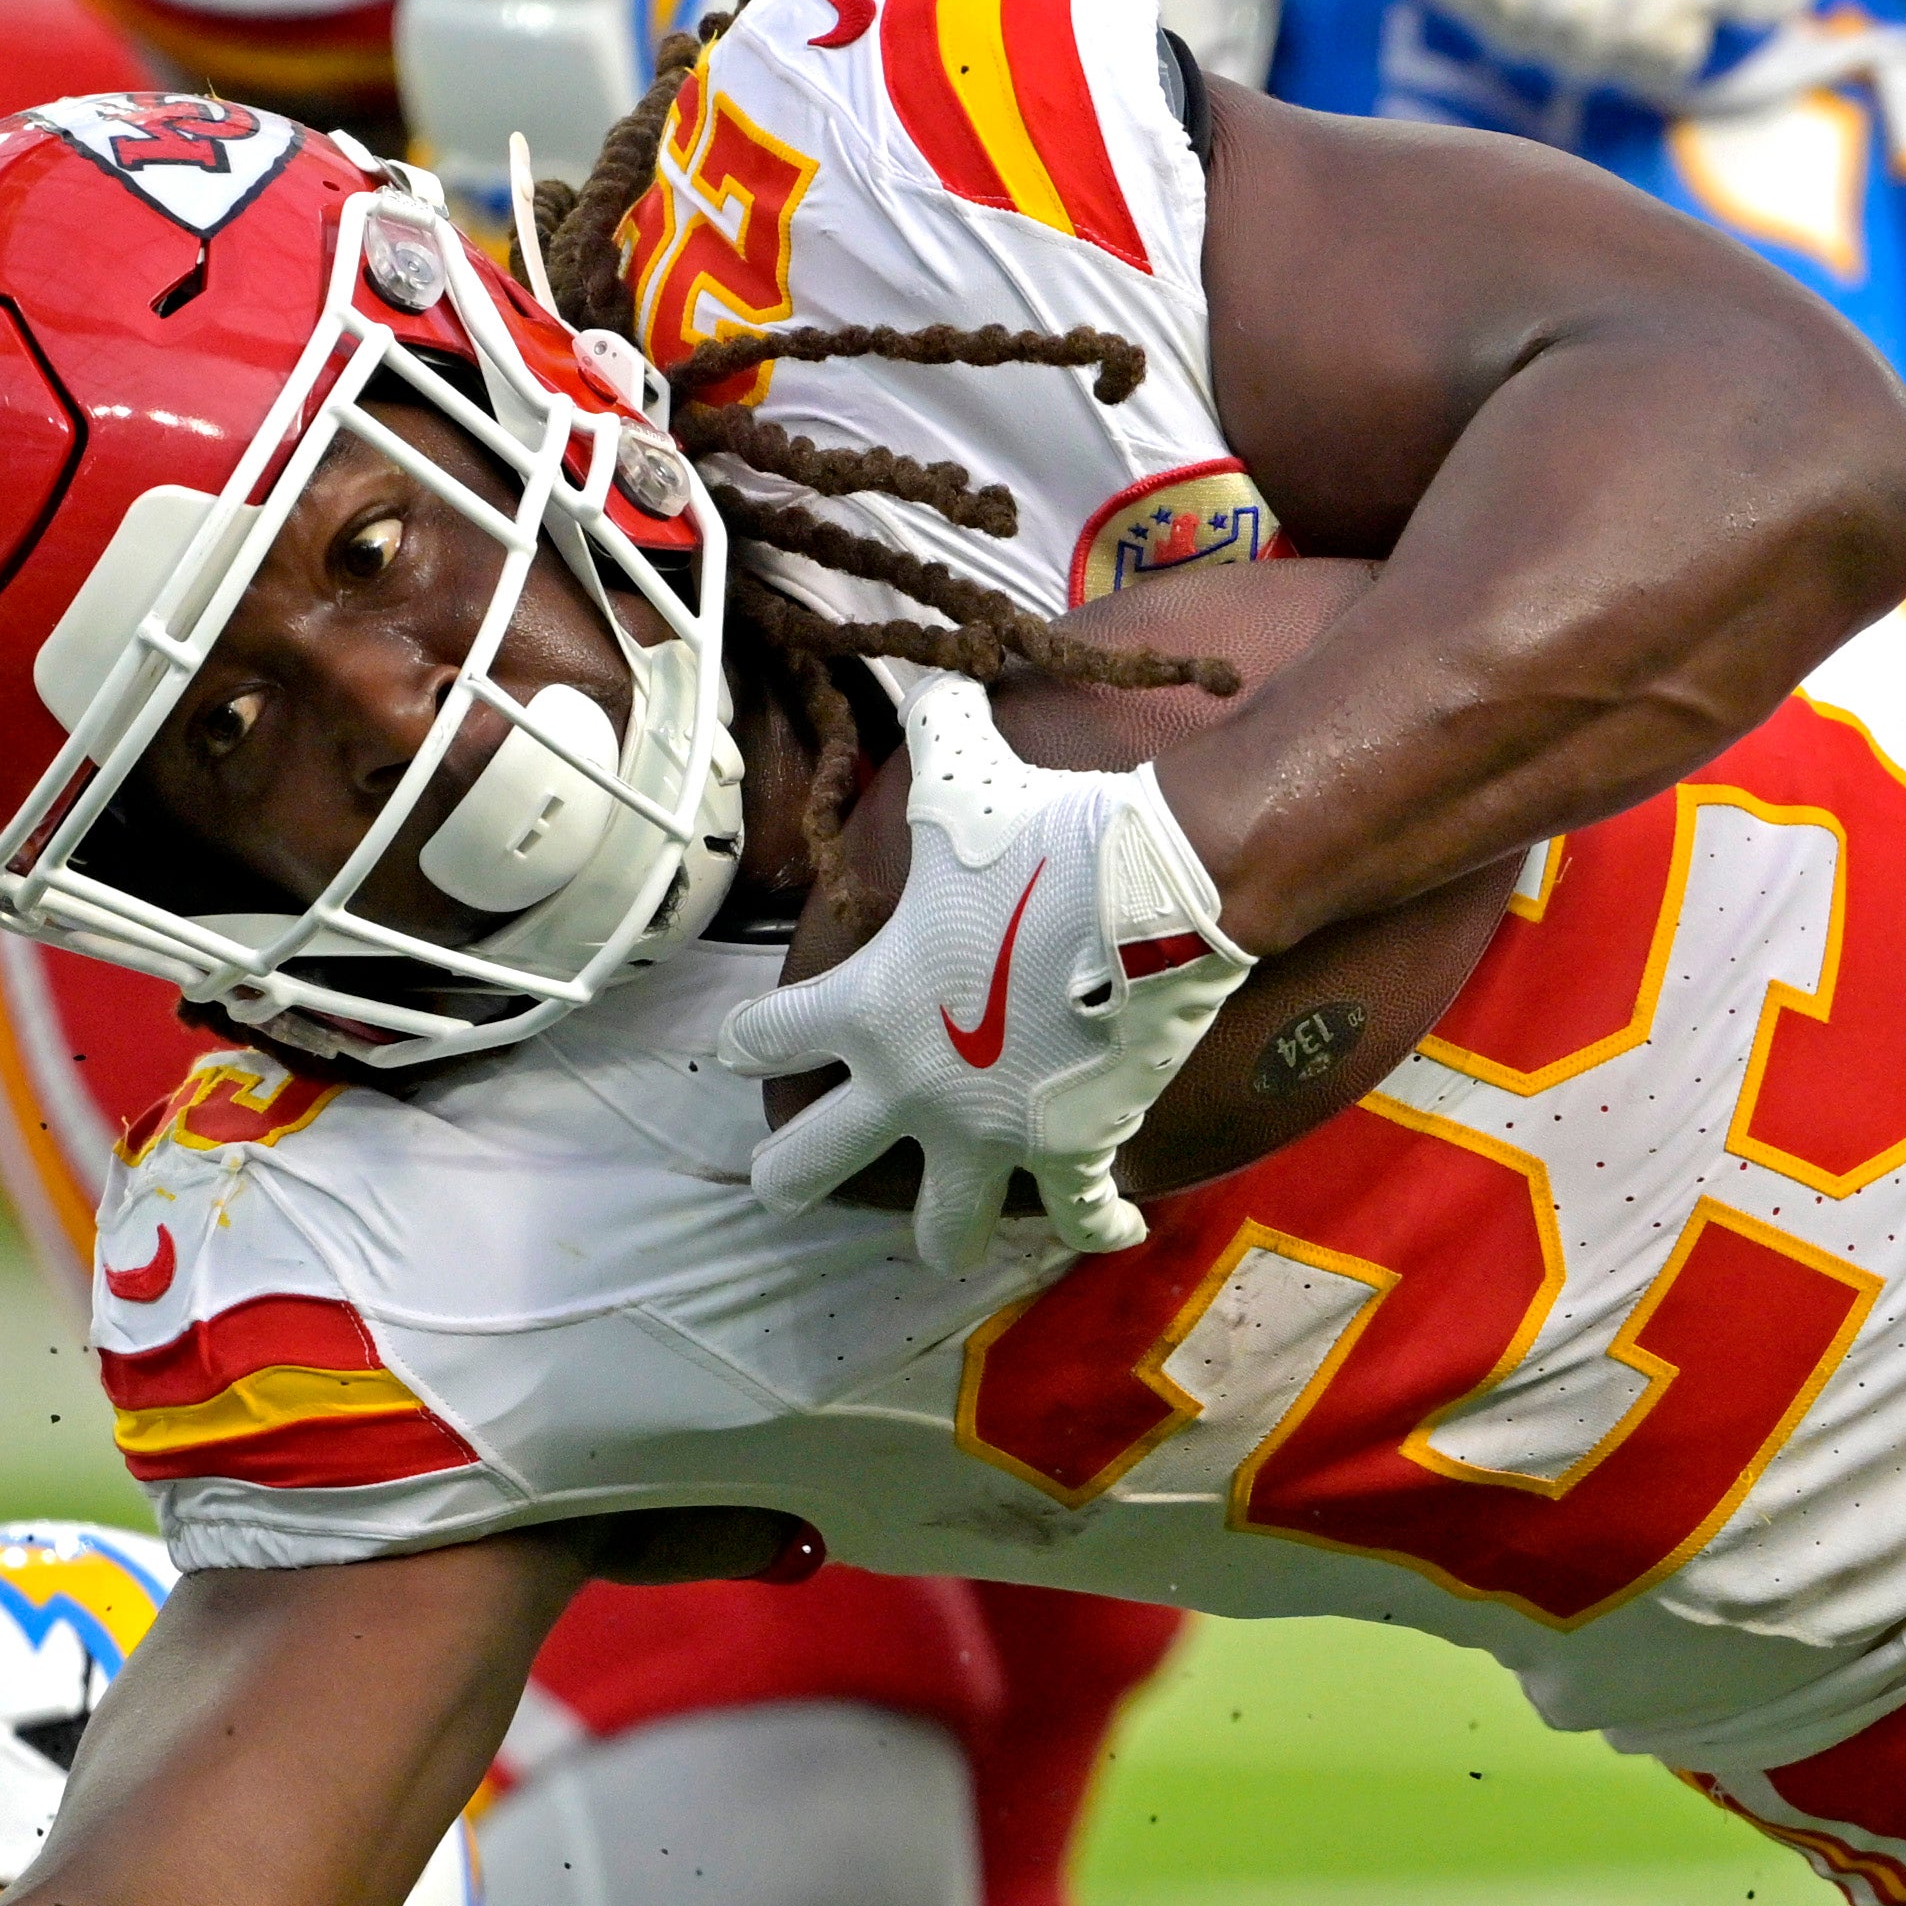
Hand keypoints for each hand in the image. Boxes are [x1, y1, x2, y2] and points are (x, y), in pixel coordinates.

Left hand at [713, 675, 1242, 1271]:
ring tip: (940, 1234)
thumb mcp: (964, 775)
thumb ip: (927, 732)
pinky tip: (1108, 1232)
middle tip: (783, 1177)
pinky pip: (1081, 1218)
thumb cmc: (1049, 835)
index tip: (745, 1046)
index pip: (764, 1040)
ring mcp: (994, 1134)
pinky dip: (1096, 1227)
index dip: (749, 1040)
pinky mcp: (1076, 1153)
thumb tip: (925, 672)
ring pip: (938, 1230)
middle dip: (789, 1174)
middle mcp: (913, 1088)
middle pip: (806, 1166)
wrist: (1160, 892)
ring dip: (937, 1231)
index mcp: (867, 1008)